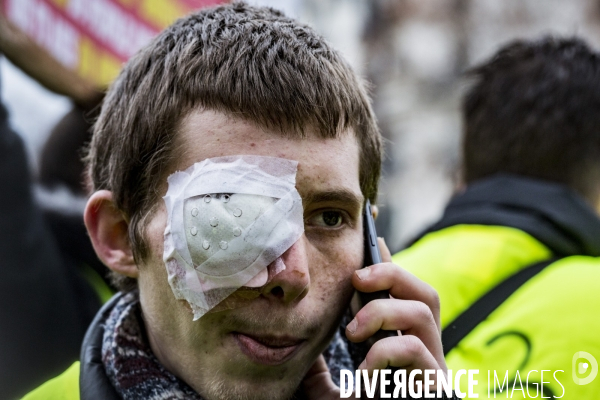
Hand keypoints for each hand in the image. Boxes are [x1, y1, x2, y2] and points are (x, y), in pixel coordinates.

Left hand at [347, 237, 445, 389]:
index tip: (374, 242)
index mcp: (407, 345)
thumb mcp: (341, 384)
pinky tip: (364, 373)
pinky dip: (383, 352)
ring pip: (422, 312)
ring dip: (381, 311)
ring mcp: (434, 368)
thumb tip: (319, 336)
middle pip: (426, 294)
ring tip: (353, 332)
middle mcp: (426, 351)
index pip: (408, 294)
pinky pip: (414, 349)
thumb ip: (333, 361)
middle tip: (356, 280)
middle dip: (391, 274)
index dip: (392, 265)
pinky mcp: (435, 385)